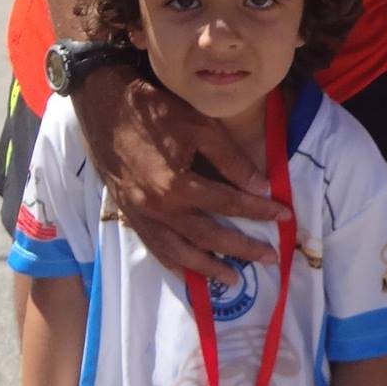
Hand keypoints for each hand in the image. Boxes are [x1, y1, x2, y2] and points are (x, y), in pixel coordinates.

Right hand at [68, 63, 286, 280]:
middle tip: (270, 257)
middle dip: (242, 249)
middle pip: (208, 236)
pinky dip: (173, 263)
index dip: (259, 210)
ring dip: (209, 269)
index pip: (228, 203)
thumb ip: (231, 160)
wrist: (102, 106)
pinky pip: (154, 248)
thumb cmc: (153, 110)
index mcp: (177, 184)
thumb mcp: (199, 126)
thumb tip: (261, 188)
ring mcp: (140, 215)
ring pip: (179, 253)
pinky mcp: (128, 215)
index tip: (284, 215)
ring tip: (233, 279)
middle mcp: (158, 208)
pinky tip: (189, 272)